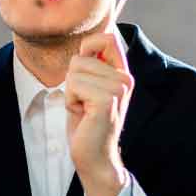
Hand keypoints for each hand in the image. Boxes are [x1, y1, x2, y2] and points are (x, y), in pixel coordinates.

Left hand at [65, 32, 133, 195]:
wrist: (95, 158)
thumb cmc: (87, 124)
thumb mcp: (88, 89)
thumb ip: (91, 66)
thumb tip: (85, 44)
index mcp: (122, 73)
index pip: (107, 37)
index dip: (88, 47)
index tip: (84, 74)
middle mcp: (125, 78)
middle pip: (80, 57)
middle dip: (72, 81)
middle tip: (85, 104)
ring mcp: (118, 88)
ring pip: (74, 71)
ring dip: (71, 93)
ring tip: (85, 110)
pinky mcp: (106, 100)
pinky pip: (73, 84)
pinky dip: (71, 101)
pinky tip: (83, 115)